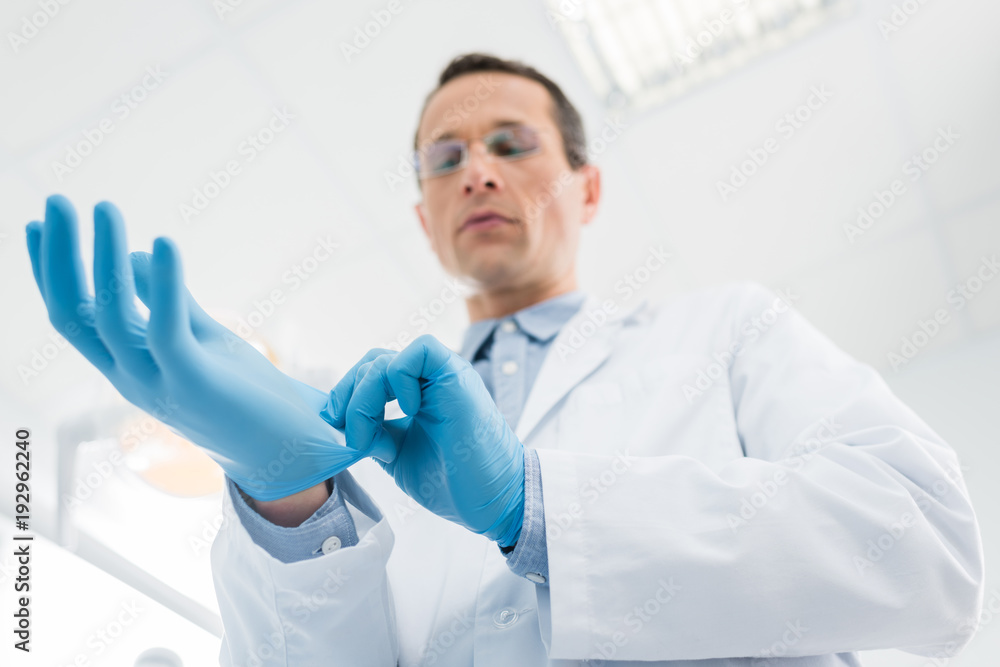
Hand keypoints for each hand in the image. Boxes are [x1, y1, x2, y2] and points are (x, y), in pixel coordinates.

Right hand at [25, 194, 362, 500]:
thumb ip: (170, 299)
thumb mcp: (200, 336)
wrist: (288, 451)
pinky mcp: (196, 382)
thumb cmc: (245, 393)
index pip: (73, 316)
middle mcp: (130, 377)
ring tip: (103, 208)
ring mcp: (158, 383)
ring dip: (102, 259)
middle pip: (75, 314)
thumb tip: (136, 251)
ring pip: (110, 317)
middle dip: (59, 258)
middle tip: (56, 200)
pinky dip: (164, 284)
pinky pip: (167, 329)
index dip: (51, 270)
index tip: (42, 222)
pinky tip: (164, 241)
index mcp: (128, 367)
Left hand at [321, 335, 524, 546]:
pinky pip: (420, 352)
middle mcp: (431, 380)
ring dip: (365, 396)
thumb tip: (342, 423)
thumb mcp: (398, 454)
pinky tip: (405, 412)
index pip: (372, 374)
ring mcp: (445, 376)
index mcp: (418, 394)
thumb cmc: (454, 482)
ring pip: (387, 358)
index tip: (335, 425)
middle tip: (345, 429)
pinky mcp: (458, 378)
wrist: (493, 500)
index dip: (347, 394)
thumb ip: (375, 432)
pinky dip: (399, 378)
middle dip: (348, 395)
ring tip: (369, 435)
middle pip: (373, 362)